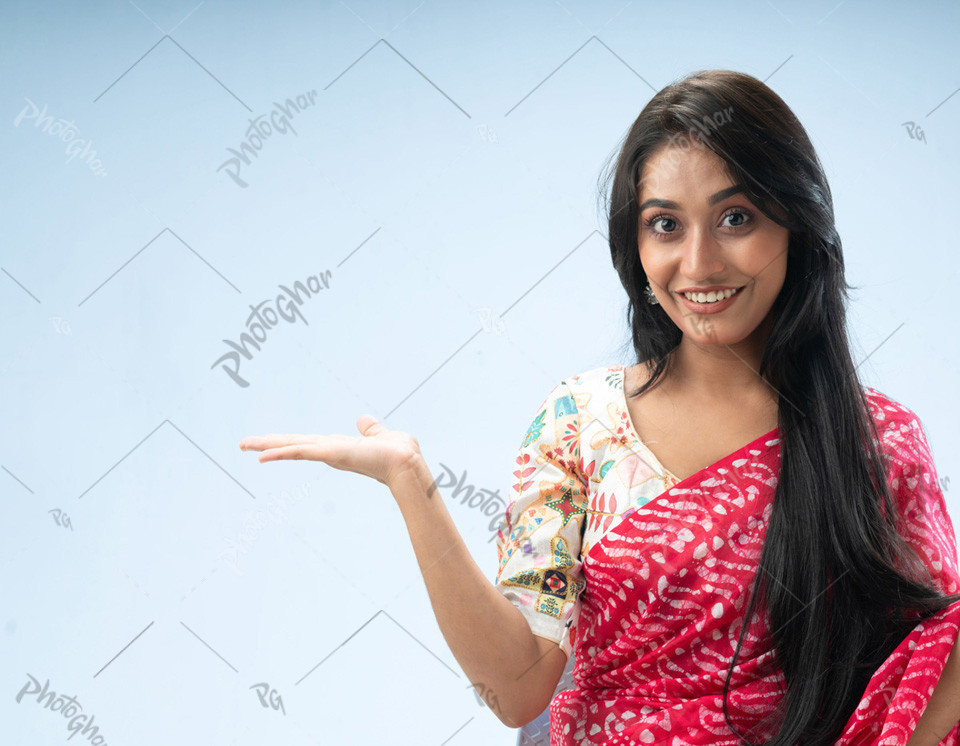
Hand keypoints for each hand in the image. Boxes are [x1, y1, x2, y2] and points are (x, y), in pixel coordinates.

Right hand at [239, 415, 422, 488]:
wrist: (407, 463)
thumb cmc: (399, 453)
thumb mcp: (381, 435)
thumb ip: (371, 429)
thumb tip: (364, 420)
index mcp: (339, 447)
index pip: (307, 444)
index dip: (287, 443)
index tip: (269, 444)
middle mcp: (330, 451)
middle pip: (293, 445)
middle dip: (268, 445)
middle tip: (243, 444)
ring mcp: (329, 453)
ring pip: (292, 447)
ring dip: (267, 446)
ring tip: (244, 445)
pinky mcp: (331, 454)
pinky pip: (302, 451)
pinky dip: (282, 453)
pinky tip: (263, 455)